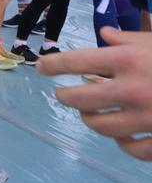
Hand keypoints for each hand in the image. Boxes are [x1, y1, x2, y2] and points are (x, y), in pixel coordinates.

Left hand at [38, 29, 151, 159]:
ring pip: (100, 127)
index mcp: (130, 61)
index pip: (77, 61)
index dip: (53, 64)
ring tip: (90, 113)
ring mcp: (148, 118)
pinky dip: (123, 142)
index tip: (40, 66)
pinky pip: (131, 148)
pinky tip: (122, 135)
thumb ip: (130, 39)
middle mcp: (133, 90)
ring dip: (91, 120)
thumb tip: (105, 35)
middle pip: (79, 99)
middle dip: (65, 96)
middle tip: (62, 93)